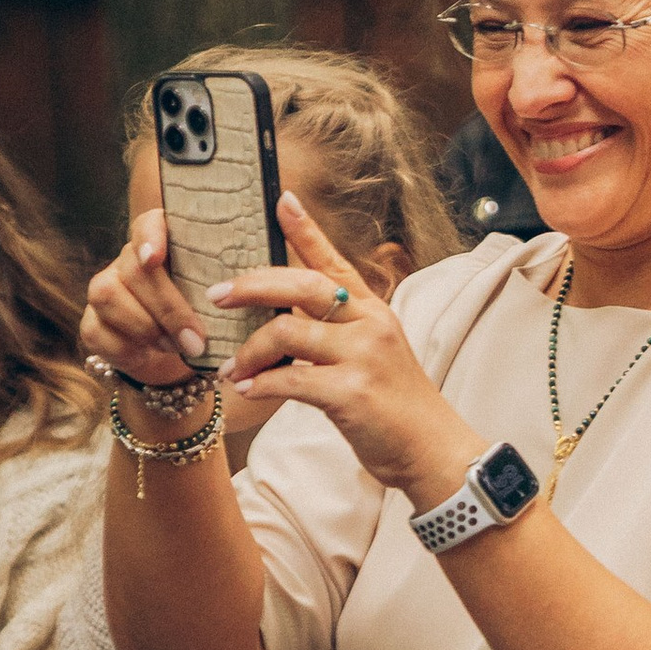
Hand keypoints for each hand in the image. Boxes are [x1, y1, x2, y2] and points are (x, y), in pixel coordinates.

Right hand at [82, 212, 214, 398]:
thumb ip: (229, 281)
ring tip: (174, 346)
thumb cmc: (203, 314)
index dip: (150, 236)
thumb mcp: (220, 295)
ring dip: (146, 328)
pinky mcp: (91, 322)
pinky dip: (128, 349)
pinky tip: (148, 354)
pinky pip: (98, 331)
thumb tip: (248, 282)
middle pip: (134, 270)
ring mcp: (103, 289)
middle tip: (196, 340)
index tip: (155, 257)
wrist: (176, 351)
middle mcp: (126, 260)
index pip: (149, 224)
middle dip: (167, 309)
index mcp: (162, 244)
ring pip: (108, 298)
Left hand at [218, 194, 475, 505]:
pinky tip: (246, 389)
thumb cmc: (396, 405)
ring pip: (288, 333)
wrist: (432, 449)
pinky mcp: (352, 393)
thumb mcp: (375, 354)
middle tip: (218, 294)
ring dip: (249, 351)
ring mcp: (363, 357)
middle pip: (303, 287)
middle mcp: (370, 324)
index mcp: (373, 311)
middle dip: (253, 286)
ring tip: (231, 368)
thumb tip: (285, 319)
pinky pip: (290, 379)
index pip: (334, 261)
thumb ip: (338, 330)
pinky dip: (261, 383)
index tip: (282, 200)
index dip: (307, 230)